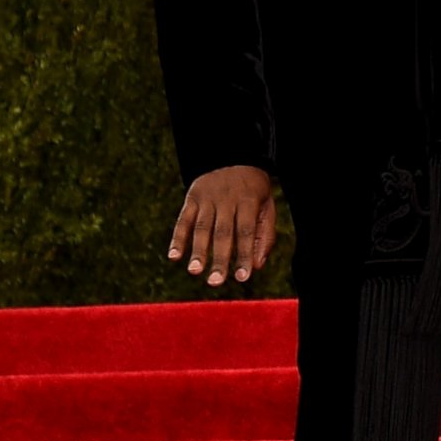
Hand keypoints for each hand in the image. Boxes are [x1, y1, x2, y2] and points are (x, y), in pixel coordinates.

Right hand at [168, 165, 275, 286]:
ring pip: (201, 228)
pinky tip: (174, 257)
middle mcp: (226, 200)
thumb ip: (264, 235)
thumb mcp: (267, 207)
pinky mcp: (192, 198)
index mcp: (248, 202)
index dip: (244, 255)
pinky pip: (183, 220)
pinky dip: (177, 238)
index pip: (246, 233)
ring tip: (195, 271)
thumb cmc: (254, 191)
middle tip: (215, 282)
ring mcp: (207, 199)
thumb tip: (257, 266)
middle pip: (222, 233)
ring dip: (197, 251)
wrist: (233, 158)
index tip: (242, 278)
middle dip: (219, 259)